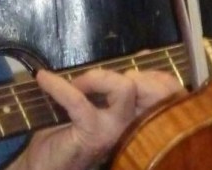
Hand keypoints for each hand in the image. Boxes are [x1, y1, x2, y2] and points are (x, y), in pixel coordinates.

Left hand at [12, 66, 180, 169]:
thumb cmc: (68, 133)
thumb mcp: (95, 103)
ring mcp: (115, 132)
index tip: (142, 59)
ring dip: (98, 76)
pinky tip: (44, 79)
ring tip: (77, 82)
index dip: (159, 75)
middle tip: (103, 75)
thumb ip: (111, 84)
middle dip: (135, 73)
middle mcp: (133, 125)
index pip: (167, 93)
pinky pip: (79, 100)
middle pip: (154, 89)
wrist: (44, 164)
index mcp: (136, 117)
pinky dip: (59, 85)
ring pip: (124, 89)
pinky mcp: (91, 135)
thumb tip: (139, 54)